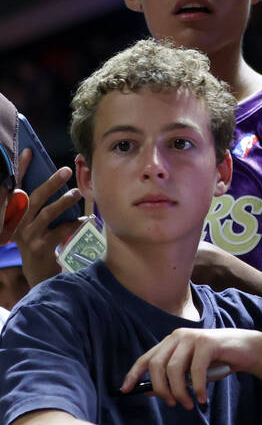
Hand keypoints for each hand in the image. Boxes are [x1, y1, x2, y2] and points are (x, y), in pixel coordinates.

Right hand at [10, 148, 83, 286]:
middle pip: (33, 198)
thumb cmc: (41, 239)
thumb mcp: (35, 220)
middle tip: (66, 170)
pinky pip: (60, 231)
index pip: (15, 188)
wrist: (38, 272)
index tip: (29, 152)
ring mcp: (28, 236)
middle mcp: (17, 223)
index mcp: (14, 214)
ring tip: (77, 193)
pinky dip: (74, 223)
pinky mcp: (41, 247)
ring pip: (47, 213)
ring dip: (63, 201)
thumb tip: (58, 176)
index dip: (20, 170)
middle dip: (50, 183)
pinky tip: (85, 218)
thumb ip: (41, 202)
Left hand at [121, 327, 261, 407]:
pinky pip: (196, 371)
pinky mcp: (208, 343)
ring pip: (174, 370)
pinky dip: (198, 388)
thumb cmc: (218, 361)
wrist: (248, 349)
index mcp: (171, 341)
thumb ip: (173, 377)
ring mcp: (193, 337)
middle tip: (171, 404)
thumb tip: (149, 392)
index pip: (146, 358)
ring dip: (179, 392)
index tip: (125, 391)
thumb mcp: (192, 370)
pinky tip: (202, 398)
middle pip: (157, 366)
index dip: (133, 375)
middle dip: (161, 389)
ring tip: (187, 404)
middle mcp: (179, 336)